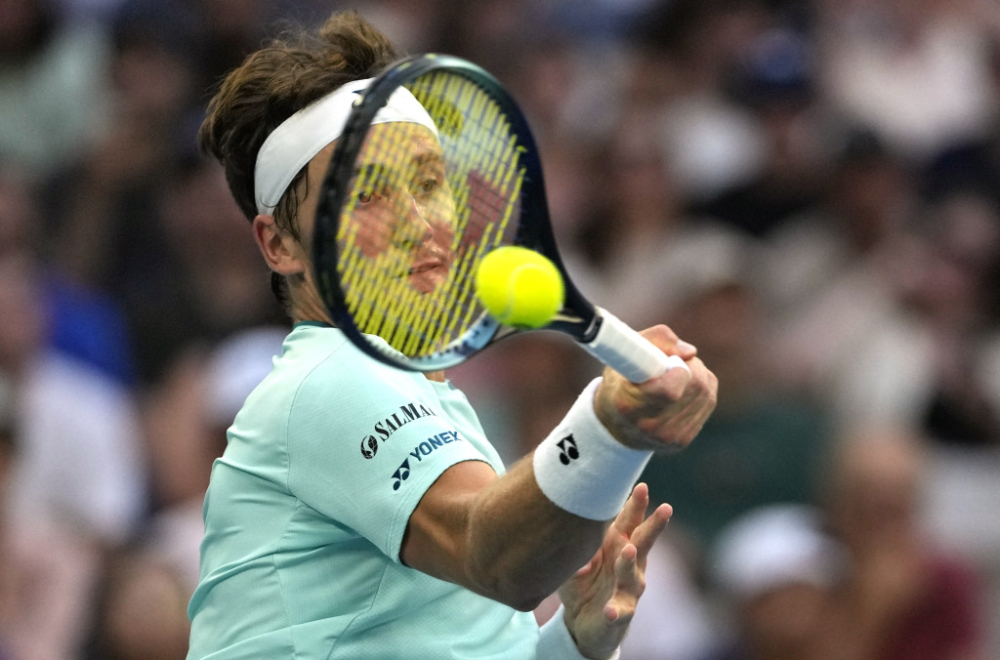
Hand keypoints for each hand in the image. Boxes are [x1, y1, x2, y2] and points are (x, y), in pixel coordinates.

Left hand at [558, 483, 671, 659]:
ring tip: (627, 551)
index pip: (629, 521)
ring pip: (633, 575)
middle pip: (643, 542)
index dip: (636, 504)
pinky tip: (610, 609)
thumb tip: (581, 554)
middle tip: (665, 509)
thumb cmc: (583, 582)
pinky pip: (620, 612)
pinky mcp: (620, 615)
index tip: (642, 486)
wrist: (582, 623)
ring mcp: (628, 590)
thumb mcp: (574, 562)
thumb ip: (577, 552)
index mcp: (617, 544)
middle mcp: (630, 564)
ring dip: (629, 562)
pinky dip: (615, 610)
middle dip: (653, 525)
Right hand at [594, 325, 716, 450]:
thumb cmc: (619, 382)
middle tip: (671, 362)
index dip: (678, 370)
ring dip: (697, 374)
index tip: (669, 361)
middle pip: (695, 386)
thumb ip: (656, 340)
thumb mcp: (625, 354)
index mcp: (629, 405)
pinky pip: (708, 401)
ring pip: (705, 392)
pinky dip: (701, 388)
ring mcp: (670, 436)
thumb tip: (691, 352)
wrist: (615, 425)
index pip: (670, 391)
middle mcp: (651, 426)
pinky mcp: (684, 439)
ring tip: (675, 374)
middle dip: (689, 365)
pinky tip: (684, 388)